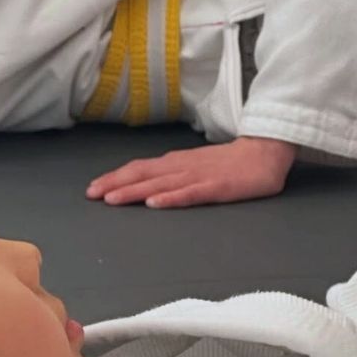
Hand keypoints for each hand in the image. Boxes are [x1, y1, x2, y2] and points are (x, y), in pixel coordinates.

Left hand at [86, 136, 296, 208]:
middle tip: (92, 195)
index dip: (115, 178)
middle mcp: (182, 167)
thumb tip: (146, 185)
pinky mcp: (217, 187)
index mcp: (176, 163)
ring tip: (113, 200)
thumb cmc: (229, 163)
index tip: (93, 189)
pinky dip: (171, 198)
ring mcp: (199, 176)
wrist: (264, 153)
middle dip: (116, 184)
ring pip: (161, 184)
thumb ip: (172, 175)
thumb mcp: (195, 166)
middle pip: (143, 175)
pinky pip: (191, 193)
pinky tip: (156, 204)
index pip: (139, 168)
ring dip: (135, 191)